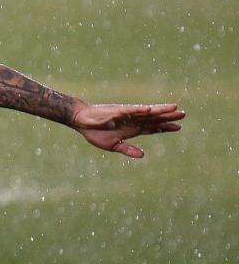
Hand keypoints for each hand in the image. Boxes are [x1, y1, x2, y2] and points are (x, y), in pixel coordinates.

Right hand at [69, 101, 183, 157]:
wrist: (81, 121)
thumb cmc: (95, 132)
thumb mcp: (113, 145)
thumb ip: (128, 149)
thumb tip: (143, 155)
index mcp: (132, 129)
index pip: (152, 128)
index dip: (165, 128)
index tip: (178, 127)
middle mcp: (132, 120)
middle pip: (154, 118)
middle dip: (168, 117)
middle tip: (184, 115)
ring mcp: (126, 115)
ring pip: (147, 112)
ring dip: (160, 110)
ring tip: (175, 108)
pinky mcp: (117, 111)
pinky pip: (131, 110)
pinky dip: (141, 109)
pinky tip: (151, 109)